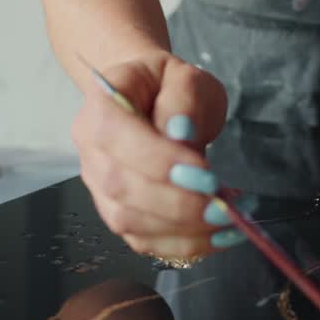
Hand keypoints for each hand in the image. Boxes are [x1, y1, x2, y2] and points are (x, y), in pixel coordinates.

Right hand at [72, 55, 234, 260]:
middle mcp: (90, 149)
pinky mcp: (117, 213)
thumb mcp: (184, 76)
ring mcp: (98, 186)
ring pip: (129, 221)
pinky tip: (217, 236)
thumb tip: (180, 135)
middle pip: (120, 186)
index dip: (157, 160)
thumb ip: (183, 99)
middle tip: (224, 207)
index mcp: (100, 105)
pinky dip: (181, 244)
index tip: (206, 174)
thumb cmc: (167, 85)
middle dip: (176, 203)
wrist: (149, 98)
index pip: (115, 135)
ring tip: (229, 222)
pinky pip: (142, 240)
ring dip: (182, 229)